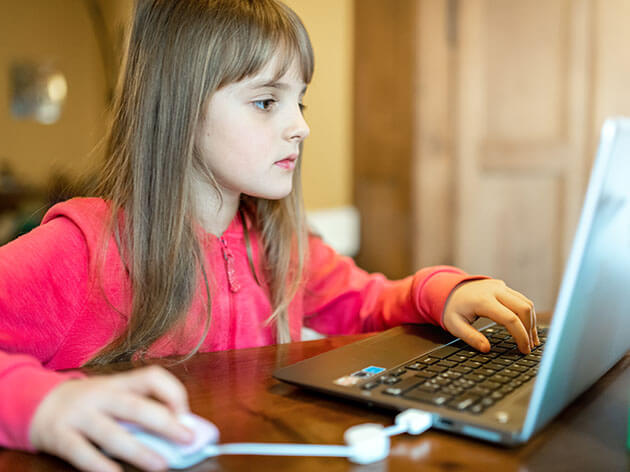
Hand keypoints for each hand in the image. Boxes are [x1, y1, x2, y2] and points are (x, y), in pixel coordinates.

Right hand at [30, 365, 193, 471]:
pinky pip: (83, 453)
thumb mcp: (114, 396)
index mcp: (120, 382)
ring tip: (161, 465)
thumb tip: (176, 431)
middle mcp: (101, 395)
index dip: (174, 393)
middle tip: (187, 439)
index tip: (186, 414)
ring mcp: (80, 415)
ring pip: (113, 433)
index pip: (152, 377)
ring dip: (140, 451)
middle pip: (136, 407)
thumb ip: (140, 408)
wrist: (38, 403)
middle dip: (165, 424)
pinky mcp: (60, 436)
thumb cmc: (89, 403)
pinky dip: (102, 466)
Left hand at [442, 279, 540, 353]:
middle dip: (530, 329)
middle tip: (529, 347)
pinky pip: (522, 300)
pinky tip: (527, 327)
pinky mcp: (503, 287)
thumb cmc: (453, 308)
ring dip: (531, 322)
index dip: (521, 336)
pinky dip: (527, 314)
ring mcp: (500, 287)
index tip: (524, 350)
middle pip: (523, 309)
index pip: (510, 319)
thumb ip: (470, 338)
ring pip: (526, 303)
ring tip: (531, 340)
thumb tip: (486, 349)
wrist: (449, 289)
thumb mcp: (454, 325)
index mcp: (483, 301)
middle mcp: (494, 290)